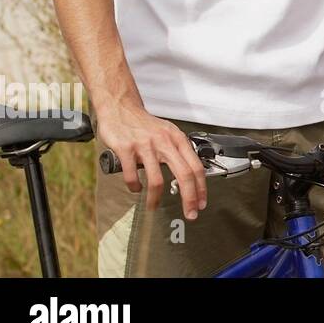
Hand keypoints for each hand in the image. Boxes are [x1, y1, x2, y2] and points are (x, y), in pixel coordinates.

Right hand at [94, 103, 207, 218]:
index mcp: (178, 139)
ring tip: (153, 206)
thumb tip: (190, 176)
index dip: (201, 188)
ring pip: (156, 180)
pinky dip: (134, 187)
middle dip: (189, 198)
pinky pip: (131, 175)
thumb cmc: (146, 125)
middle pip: (184, 175)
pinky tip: (135, 188)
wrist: (121, 108)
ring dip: (155, 199)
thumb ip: (178, 152)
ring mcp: (145, 146)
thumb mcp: (169, 134)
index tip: (201, 203)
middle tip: (190, 214)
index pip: (196, 167)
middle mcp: (165, 142)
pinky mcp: (126, 149)